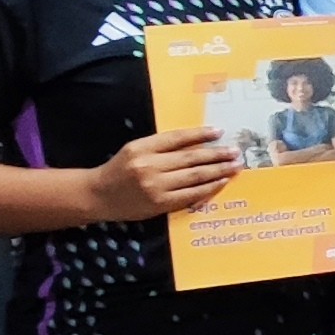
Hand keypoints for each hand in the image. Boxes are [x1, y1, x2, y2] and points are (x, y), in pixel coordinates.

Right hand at [90, 128, 239, 218]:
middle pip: (191, 158)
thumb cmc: (119, 170)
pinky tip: (221, 182)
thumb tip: (197, 142)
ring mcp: (155, 186)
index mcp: (142, 148)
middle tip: (236, 151)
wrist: (98, 196)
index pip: (177, 138)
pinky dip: (209, 187)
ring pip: (195, 176)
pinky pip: (191, 194)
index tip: (220, 131)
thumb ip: (160, 147)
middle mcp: (149, 165)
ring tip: (235, 166)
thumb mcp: (134, 150)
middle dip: (217, 154)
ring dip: (219, 170)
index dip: (200, 134)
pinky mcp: (160, 203)